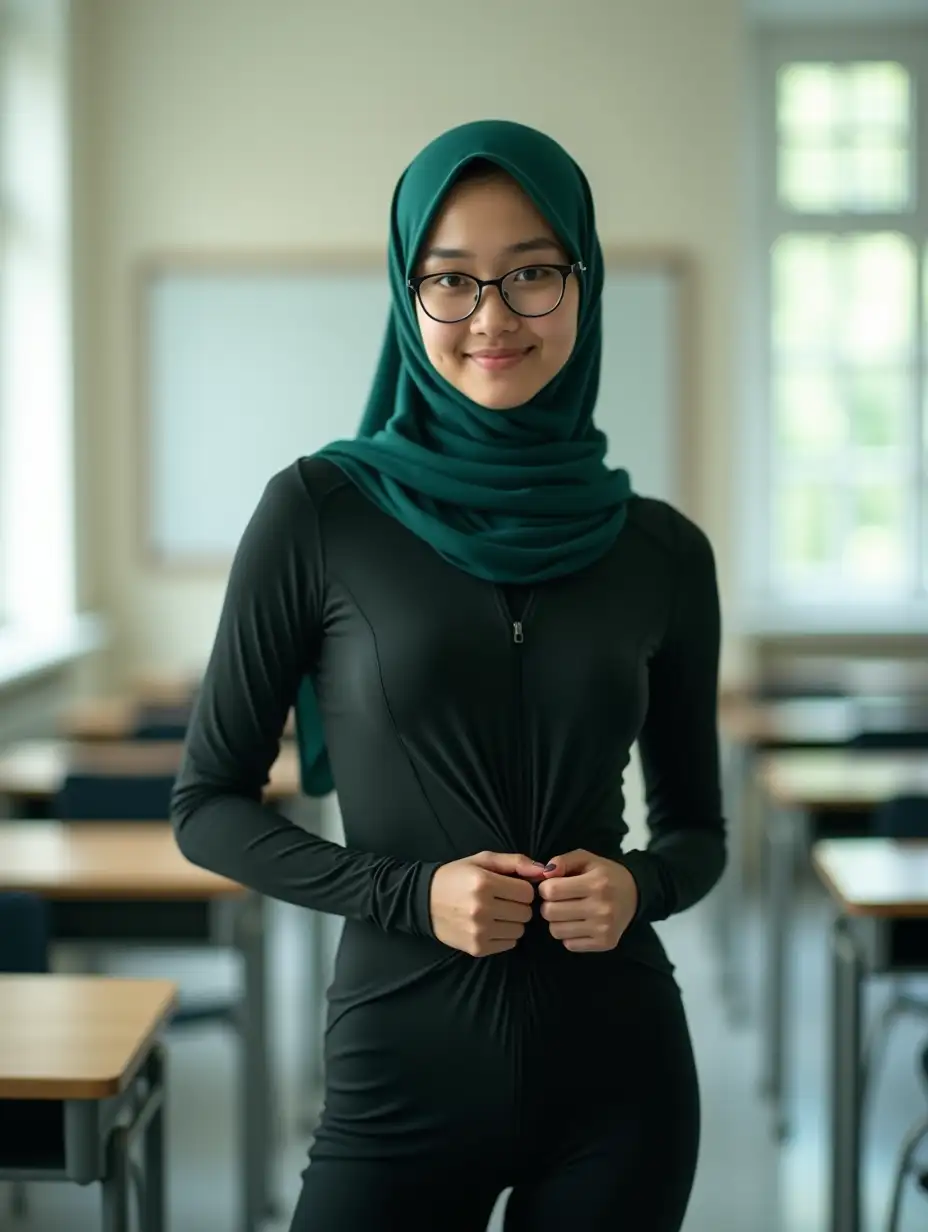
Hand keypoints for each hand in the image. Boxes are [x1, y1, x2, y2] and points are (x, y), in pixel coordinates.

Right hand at [430, 851, 545, 957]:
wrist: (424, 901)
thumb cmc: (457, 876)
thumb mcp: (483, 860)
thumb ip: (515, 862)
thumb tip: (544, 871)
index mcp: (484, 883)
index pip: (527, 892)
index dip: (521, 888)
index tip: (509, 887)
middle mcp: (481, 908)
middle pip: (525, 912)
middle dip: (518, 905)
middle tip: (502, 900)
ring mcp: (479, 931)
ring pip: (520, 930)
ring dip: (512, 921)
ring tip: (496, 913)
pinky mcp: (477, 948)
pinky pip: (509, 944)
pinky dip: (504, 935)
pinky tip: (490, 925)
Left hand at [538, 849, 638, 952]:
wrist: (635, 894)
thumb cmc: (605, 874)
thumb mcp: (586, 859)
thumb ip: (562, 861)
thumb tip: (545, 873)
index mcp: (596, 883)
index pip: (551, 890)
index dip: (545, 887)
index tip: (552, 886)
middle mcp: (601, 908)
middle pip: (550, 912)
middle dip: (548, 905)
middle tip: (559, 900)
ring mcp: (604, 928)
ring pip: (556, 931)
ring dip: (557, 921)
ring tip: (568, 912)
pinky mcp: (605, 943)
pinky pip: (569, 944)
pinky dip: (569, 935)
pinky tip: (579, 924)